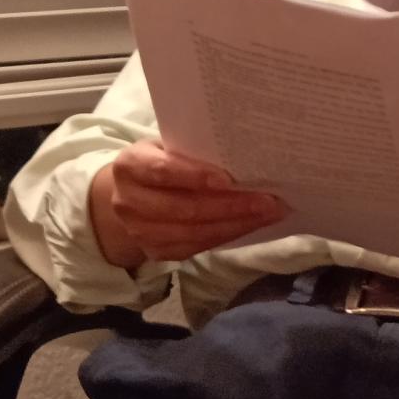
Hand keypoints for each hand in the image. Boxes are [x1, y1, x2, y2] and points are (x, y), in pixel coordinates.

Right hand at [90, 138, 283, 268]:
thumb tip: (245, 155)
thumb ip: (192, 150)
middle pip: (184, 208)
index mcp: (130, 165)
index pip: (163, 171)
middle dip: (231, 205)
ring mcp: (139, 231)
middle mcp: (128, 201)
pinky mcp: (155, 252)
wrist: (130, 194)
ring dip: (237, 224)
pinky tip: (251, 225)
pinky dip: (227, 235)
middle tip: (269, 201)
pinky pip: (196, 247)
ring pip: (194, 232)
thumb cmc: (160, 160)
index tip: (229, 178)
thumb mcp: (167, 146)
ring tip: (269, 214)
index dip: (195, 175)